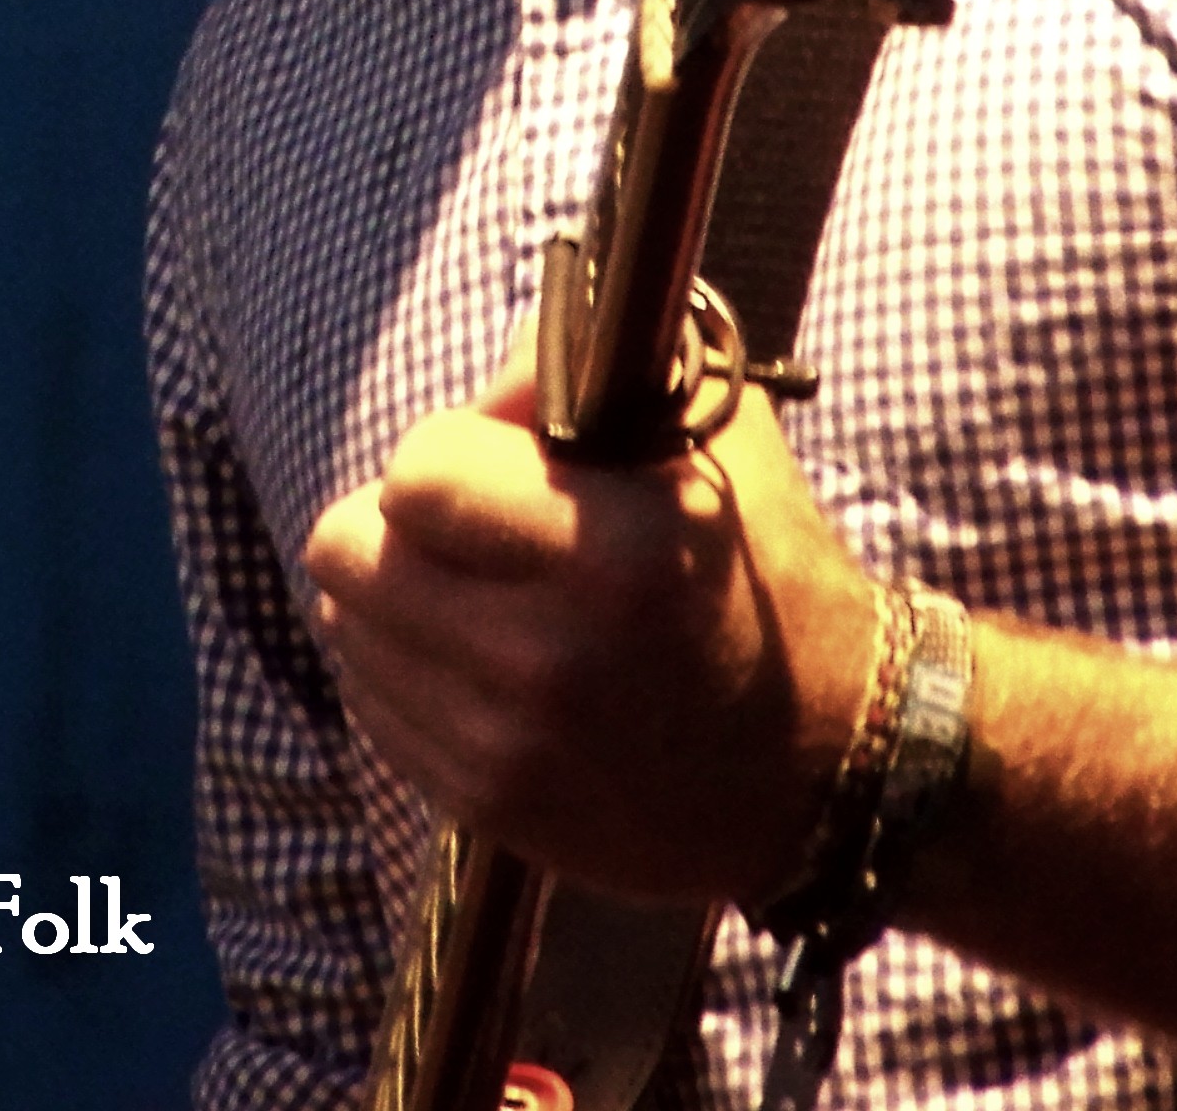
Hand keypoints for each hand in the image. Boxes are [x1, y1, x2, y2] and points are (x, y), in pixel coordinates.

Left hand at [301, 328, 877, 909]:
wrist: (828, 768)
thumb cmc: (764, 572)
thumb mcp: (710, 435)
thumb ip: (585, 366)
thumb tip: (484, 379)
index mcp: (608, 552)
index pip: (416, 473)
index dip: (451, 448)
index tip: (499, 459)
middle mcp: (545, 658)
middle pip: (349, 552)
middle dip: (397, 520)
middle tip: (464, 526)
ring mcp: (508, 747)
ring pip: (348, 630)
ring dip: (393, 597)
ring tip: (476, 593)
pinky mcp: (489, 809)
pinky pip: (375, 710)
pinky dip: (408, 673)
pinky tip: (481, 663)